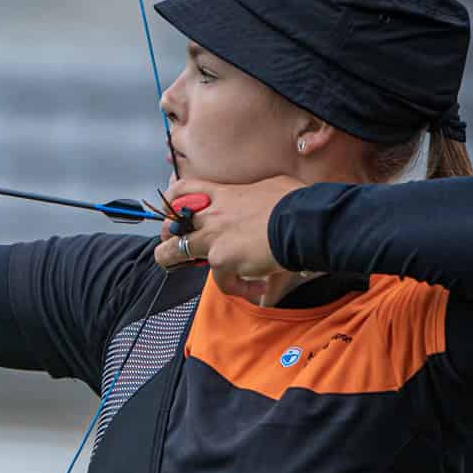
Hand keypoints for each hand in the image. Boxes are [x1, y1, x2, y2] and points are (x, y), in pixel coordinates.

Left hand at [153, 175, 314, 305]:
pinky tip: (259, 286)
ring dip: (189, 268)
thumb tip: (269, 195)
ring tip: (229, 279)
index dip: (171, 201)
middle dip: (169, 239)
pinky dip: (240, 287)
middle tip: (181, 250)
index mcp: (224, 194)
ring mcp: (214, 238)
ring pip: (177, 253)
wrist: (303, 223)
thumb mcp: (273, 185)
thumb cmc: (295, 203)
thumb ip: (260, 192)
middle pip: (171, 226)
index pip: (184, 189)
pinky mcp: (222, 260)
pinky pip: (222, 282)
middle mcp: (213, 215)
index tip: (171, 211)